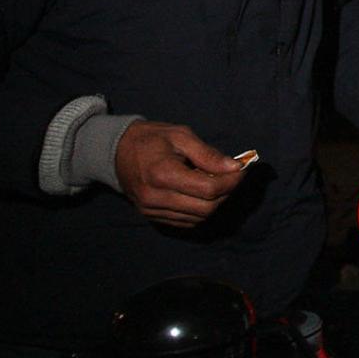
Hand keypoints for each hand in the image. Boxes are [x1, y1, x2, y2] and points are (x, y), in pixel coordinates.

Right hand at [114, 120, 245, 227]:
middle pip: (206, 208)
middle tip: (231, 176)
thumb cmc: (151, 139)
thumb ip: (208, 154)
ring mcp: (152, 210)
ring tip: (214, 181)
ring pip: (199, 217)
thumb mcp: (181, 136)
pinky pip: (187, 221)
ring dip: (215, 202)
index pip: (208, 189)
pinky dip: (201, 210)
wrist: (116, 152)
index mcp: (162, 174)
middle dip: (226, 192)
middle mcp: (155, 198)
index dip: (232, 181)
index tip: (241, 170)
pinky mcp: (152, 217)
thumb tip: (234, 167)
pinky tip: (200, 192)